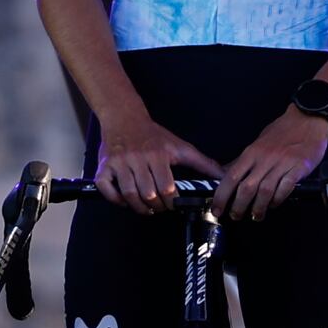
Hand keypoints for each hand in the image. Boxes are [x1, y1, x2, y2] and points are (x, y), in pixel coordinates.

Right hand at [94, 116, 212, 213]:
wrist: (125, 118)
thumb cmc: (155, 135)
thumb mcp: (181, 146)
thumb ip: (203, 163)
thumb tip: (224, 175)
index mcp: (159, 155)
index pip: (167, 187)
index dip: (172, 202)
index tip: (174, 205)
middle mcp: (138, 159)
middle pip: (148, 194)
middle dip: (157, 206)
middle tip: (160, 208)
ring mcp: (119, 163)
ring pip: (129, 194)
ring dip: (138, 207)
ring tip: (146, 209)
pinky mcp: (104, 167)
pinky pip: (106, 189)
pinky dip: (115, 199)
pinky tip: (125, 200)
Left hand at [218, 106, 327, 217]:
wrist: (308, 118)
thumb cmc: (282, 131)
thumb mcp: (258, 143)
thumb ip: (244, 160)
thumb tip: (225, 174)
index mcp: (252, 152)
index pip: (231, 177)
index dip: (222, 196)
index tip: (217, 209)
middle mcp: (265, 158)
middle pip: (246, 188)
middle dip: (238, 206)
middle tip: (236, 216)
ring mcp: (282, 163)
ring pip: (265, 191)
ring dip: (258, 207)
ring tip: (256, 215)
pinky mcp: (298, 167)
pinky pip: (285, 188)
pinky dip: (278, 199)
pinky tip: (274, 204)